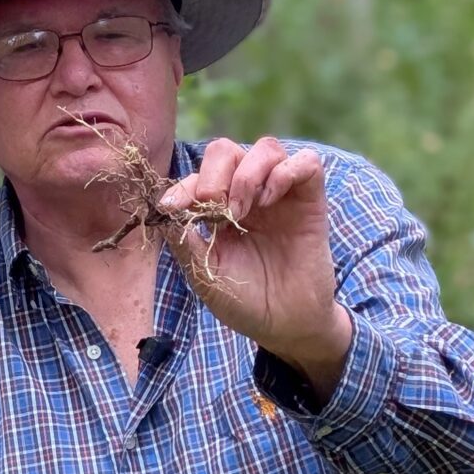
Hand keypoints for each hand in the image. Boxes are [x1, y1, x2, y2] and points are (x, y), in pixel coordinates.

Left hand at [159, 137, 352, 397]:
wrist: (284, 325)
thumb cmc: (244, 301)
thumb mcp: (204, 273)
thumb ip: (184, 241)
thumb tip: (162, 210)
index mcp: (220, 209)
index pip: (199, 177)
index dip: (183, 186)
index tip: (172, 207)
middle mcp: (250, 195)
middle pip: (227, 151)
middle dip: (214, 175)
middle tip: (216, 209)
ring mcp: (281, 195)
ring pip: (266, 148)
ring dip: (247, 174)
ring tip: (243, 211)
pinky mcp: (311, 200)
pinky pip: (306, 162)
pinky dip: (285, 172)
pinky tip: (270, 200)